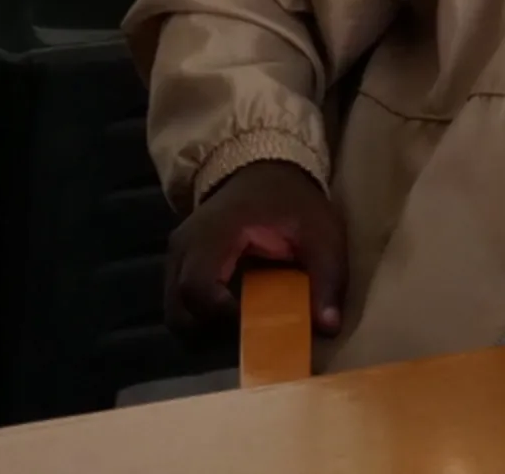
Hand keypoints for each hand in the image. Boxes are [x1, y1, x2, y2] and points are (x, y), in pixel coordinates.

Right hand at [165, 160, 348, 338]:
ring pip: (175, 314)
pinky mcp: (179, 265)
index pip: (198, 287)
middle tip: (252, 336)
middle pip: (179, 311)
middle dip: (212, 335)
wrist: (262, 169)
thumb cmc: (292, 201)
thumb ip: (327, 277)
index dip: (222, 317)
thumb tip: (329, 327)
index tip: (257, 326)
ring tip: (246, 328)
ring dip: (205, 331)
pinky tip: (235, 315)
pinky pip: (180, 304)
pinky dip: (203, 320)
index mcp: (215, 233)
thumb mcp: (322, 233)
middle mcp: (184, 247)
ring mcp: (176, 257)